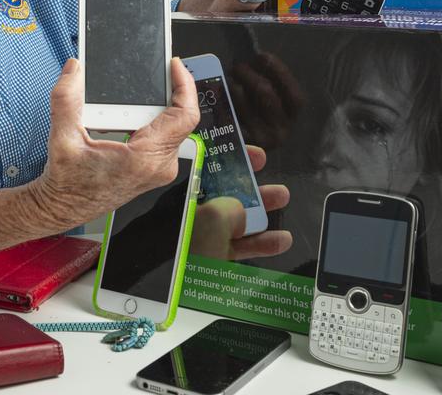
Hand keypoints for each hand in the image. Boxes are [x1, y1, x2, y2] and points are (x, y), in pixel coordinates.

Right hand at [27, 57, 200, 229]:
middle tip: (153, 71)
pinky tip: (134, 109)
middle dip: (167, 91)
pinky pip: (165, 135)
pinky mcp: (153, 167)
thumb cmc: (67, 184)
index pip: (184, 117)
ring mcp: (158, 168)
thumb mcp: (63, 138)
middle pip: (180, 118)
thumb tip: (73, 70)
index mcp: (144, 159)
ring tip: (140, 89)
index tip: (175, 66)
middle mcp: (158, 166)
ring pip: (174, 126)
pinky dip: (153, 118)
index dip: (185, 86)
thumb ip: (66, 99)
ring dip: (159, 105)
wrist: (63, 207)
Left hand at [188, 145, 291, 260]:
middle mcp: (186, 211)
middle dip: (251, 184)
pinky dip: (258, 243)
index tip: (254, 155)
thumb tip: (242, 213)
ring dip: (261, 211)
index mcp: (181, 191)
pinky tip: (278, 240)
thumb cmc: (177, 245)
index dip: (232, 157)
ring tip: (282, 200)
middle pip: (223, 191)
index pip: (207, 165)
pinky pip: (235, 245)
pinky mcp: (204, 259)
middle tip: (269, 177)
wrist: (160, 285)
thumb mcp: (213, 218)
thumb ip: (233, 209)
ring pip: (233, 218)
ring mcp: (196, 236)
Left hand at [228, 52, 303, 150]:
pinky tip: (217, 92)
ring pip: (243, 100)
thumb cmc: (254, 112)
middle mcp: (280, 132)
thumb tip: (256, 56)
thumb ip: (267, 79)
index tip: (263, 56)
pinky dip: (221, 99)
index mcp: (291, 118)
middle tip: (237, 66)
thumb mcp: (267, 98)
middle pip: (265, 93)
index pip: (295, 96)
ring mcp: (259, 140)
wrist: (231, 150)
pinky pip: (226, 112)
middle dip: (248, 73)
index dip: (280, 72)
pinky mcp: (237, 143)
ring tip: (226, 77)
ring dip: (232, 83)